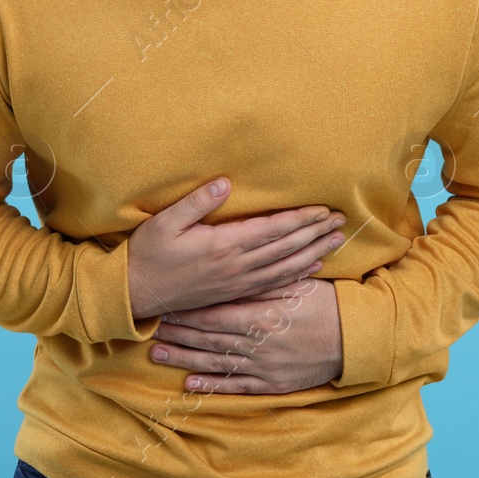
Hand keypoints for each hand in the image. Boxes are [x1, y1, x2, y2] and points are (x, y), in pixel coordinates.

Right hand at [126, 177, 345, 318]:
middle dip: (315, 234)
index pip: (272, 230)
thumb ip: (197, 202)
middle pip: (285, 248)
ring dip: (313, 254)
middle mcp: (236, 266)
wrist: (136, 293)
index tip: (323, 209)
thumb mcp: (165, 221)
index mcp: (223, 245)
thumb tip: (225, 183)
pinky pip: (272, 285)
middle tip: (342, 222)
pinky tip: (311, 270)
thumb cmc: (148, 253)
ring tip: (335, 243)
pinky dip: (295, 276)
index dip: (300, 219)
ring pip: (284, 268)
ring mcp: (236, 283)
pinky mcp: (232, 293)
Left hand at [149, 276, 343, 393]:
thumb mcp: (294, 287)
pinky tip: (190, 383)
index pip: (214, 314)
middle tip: (152, 330)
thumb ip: (261, 283)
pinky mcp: (272, 384)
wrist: (355, 340)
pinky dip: (212, 385)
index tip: (166, 306)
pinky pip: (236, 386)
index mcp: (261, 316)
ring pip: (216, 363)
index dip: (187, 312)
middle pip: (208, 339)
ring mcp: (263, 367)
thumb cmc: (325, 305)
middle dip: (178, 334)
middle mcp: (257, 344)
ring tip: (159, 354)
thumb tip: (232, 273)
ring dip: (185, 359)